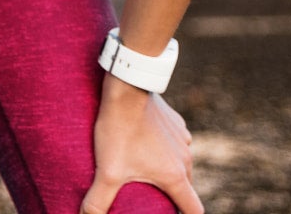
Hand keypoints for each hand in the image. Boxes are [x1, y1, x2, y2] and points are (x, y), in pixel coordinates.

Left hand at [82, 77, 203, 213]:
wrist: (127, 88)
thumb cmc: (119, 131)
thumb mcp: (106, 172)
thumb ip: (97, 202)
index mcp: (174, 175)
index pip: (193, 209)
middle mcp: (184, 158)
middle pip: (185, 188)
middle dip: (173, 198)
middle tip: (153, 203)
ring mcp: (182, 138)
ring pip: (180, 164)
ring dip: (167, 173)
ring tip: (144, 174)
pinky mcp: (175, 123)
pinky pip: (174, 144)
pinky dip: (164, 151)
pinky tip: (143, 147)